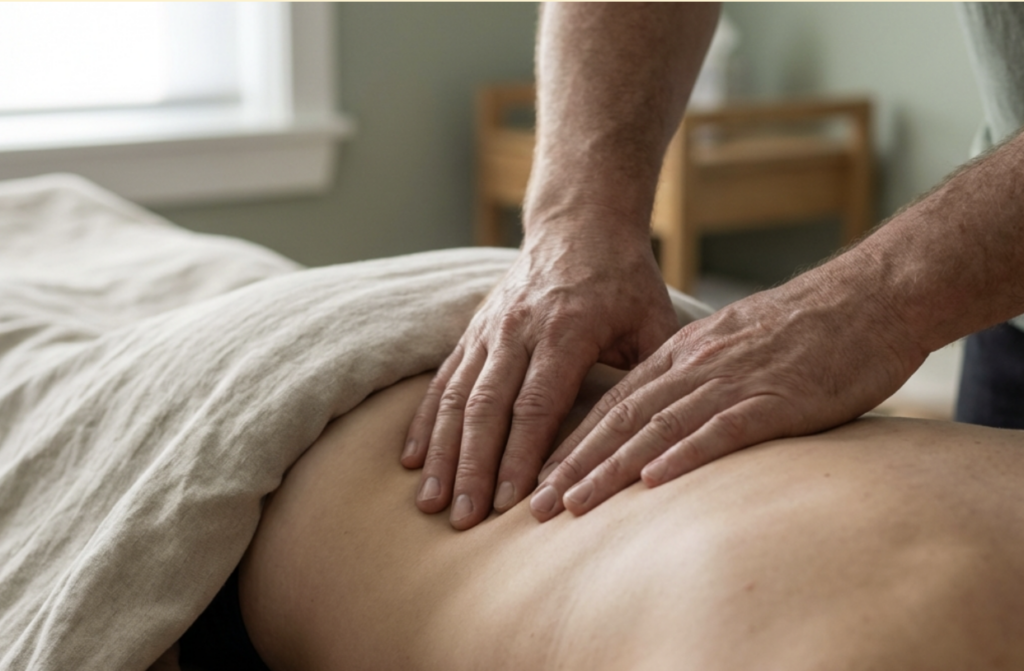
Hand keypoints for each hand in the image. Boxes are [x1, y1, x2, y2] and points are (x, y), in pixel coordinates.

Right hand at [401, 226, 678, 528]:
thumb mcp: (653, 320)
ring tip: (429, 500)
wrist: (581, 222)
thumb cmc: (625, 278)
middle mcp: (519, 329)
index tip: (509, 504)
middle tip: (462, 519)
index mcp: (567, 330)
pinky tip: (411, 457)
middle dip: (472, 467)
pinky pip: (443, 378)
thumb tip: (657, 440)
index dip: (520, 456)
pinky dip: (425, 420)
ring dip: (441, 452)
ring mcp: (490, 329)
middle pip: (486, 408)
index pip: (536, 404)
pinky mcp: (474, 329)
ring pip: (456, 396)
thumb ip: (651, 376)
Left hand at [529, 266, 927, 520]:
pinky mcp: (776, 397)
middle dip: (572, 464)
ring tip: (572, 505)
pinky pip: (723, 429)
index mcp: (683, 353)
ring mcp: (733, 380)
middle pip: (620, 418)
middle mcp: (695, 365)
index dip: (571, 442)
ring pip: (657, 427)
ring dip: (610, 469)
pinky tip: (654, 480)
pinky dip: (685, 455)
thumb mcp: (733, 344)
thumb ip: (696, 375)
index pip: (612, 402)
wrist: (870, 298)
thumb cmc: (805, 329)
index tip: (537, 478)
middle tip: (533, 506)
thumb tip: (664, 417)